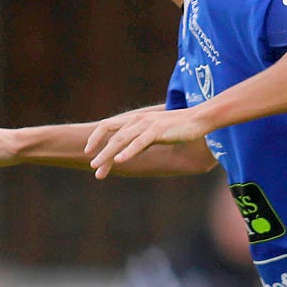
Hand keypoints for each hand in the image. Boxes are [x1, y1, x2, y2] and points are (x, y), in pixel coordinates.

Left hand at [86, 107, 207, 178]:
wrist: (198, 119)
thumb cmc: (178, 127)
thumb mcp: (154, 135)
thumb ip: (139, 141)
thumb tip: (128, 152)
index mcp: (135, 119)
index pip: (108, 126)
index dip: (96, 137)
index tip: (88, 151)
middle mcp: (137, 119)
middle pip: (112, 135)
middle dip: (100, 151)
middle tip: (92, 167)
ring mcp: (147, 124)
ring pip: (122, 139)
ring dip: (108, 154)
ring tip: (98, 166)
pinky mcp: (157, 131)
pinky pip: (139, 143)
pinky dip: (127, 151)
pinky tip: (119, 161)